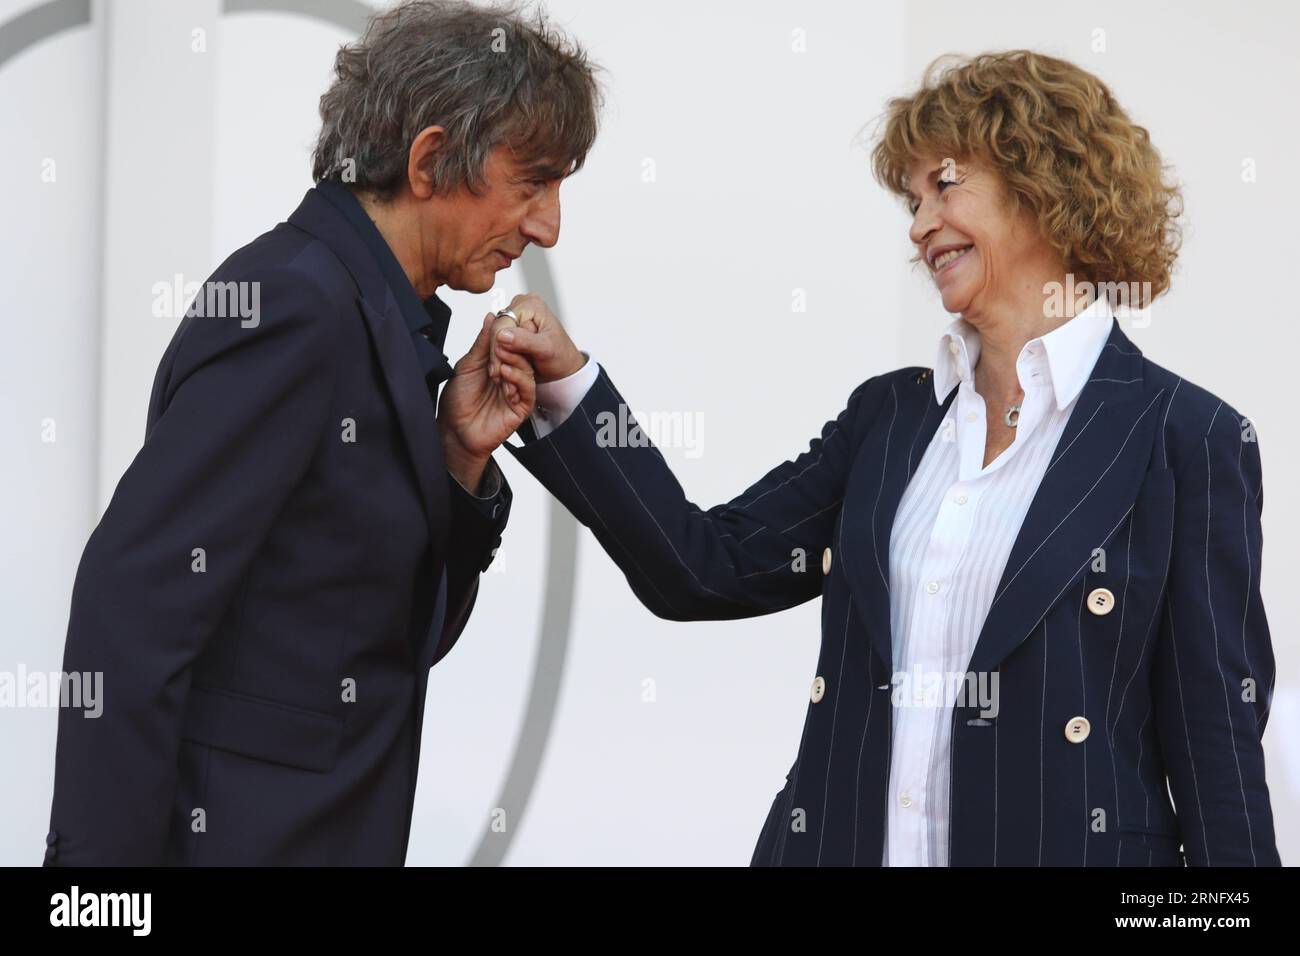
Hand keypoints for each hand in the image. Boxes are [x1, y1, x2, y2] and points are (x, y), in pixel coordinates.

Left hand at [438, 312, 535, 492]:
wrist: (454, 432)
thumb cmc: (458, 401)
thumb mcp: (467, 366)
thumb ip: (481, 344)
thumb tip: (490, 317)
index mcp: (499, 364)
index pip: (510, 344)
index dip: (506, 334)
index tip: (500, 326)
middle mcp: (510, 376)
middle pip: (521, 355)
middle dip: (511, 346)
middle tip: (501, 341)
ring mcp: (517, 392)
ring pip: (527, 370)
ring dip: (514, 361)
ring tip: (500, 359)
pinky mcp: (521, 407)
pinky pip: (528, 390)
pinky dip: (519, 379)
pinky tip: (505, 374)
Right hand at [489, 292, 584, 384]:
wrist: (563, 367)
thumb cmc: (561, 356)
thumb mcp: (547, 349)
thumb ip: (525, 341)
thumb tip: (501, 335)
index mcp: (531, 304)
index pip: (503, 322)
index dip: (497, 344)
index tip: (497, 368)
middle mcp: (521, 306)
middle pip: (496, 328)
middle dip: (496, 353)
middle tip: (497, 375)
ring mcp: (514, 317)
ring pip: (494, 337)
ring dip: (496, 358)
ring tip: (499, 377)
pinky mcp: (510, 328)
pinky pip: (496, 342)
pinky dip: (498, 357)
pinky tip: (500, 372)